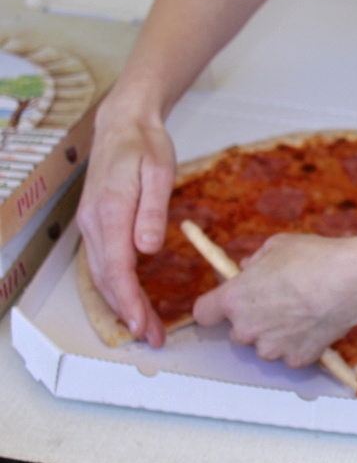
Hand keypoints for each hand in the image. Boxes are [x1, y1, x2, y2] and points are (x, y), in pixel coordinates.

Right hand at [76, 102, 175, 346]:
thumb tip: (147, 250)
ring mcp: (90, 224)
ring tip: (144, 327)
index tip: (143, 325)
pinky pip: (102, 263)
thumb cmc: (144, 146)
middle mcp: (93, 223)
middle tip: (151, 337)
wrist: (122, 124)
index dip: (129, 302)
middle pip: (106, 280)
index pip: (117, 269)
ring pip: (101, 275)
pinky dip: (114, 286)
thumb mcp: (158, 173)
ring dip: (120, 304)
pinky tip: (130, 299)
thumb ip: (152, 212)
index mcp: (110, 212)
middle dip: (128, 313)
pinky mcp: (96, 224)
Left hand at [193, 232, 356, 366]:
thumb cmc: (314, 259)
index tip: (227, 302)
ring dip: (278, 333)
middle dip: (255, 319)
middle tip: (279, 300)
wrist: (351, 282)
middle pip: (239, 332)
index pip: (204, 312)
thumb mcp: (278, 246)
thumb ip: (257, 261)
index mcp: (235, 299)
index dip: (215, 306)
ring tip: (304, 311)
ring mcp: (272, 348)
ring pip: (267, 345)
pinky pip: (293, 353)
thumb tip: (251, 268)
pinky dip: (302, 343)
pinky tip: (317, 323)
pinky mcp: (297, 359)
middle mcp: (247, 329)